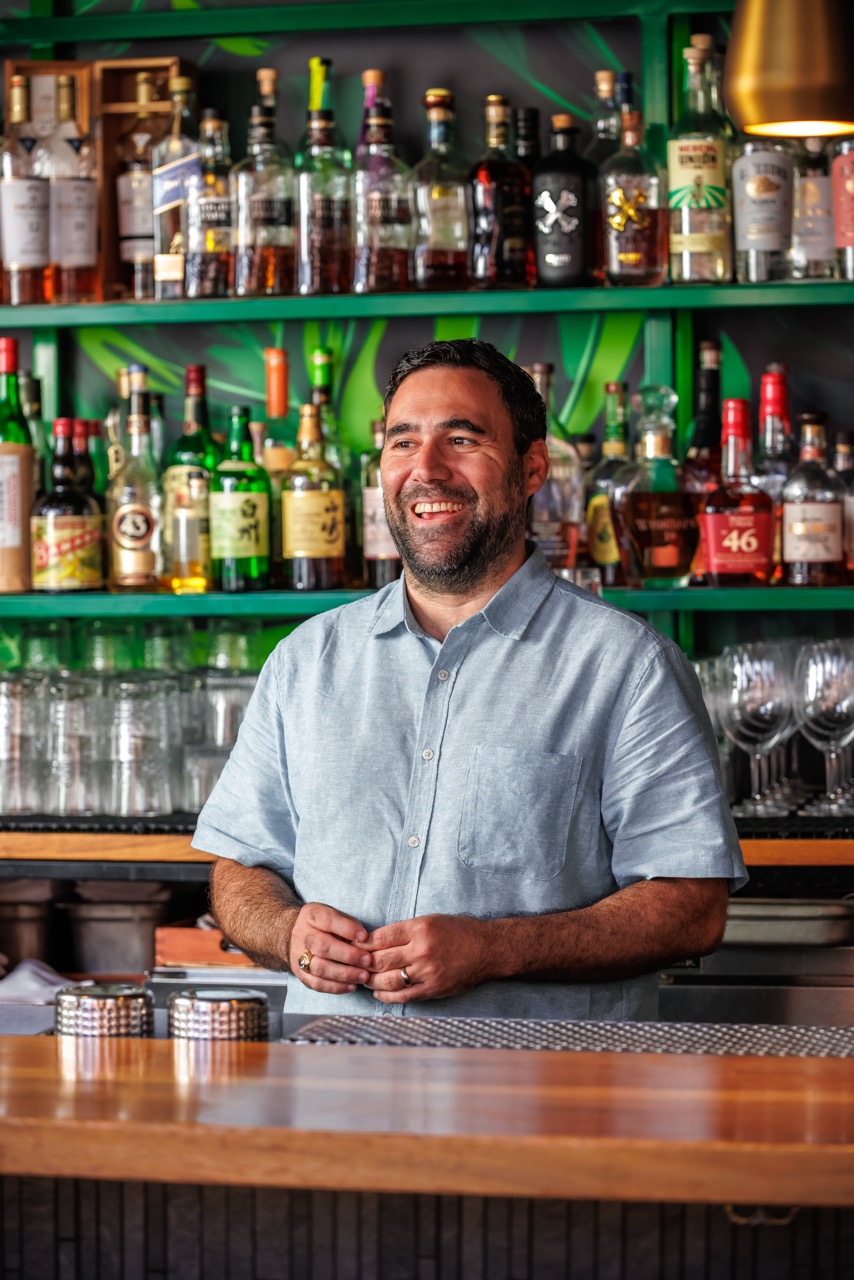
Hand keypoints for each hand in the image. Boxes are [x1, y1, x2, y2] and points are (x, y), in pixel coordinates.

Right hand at [288, 902, 373, 994]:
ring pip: (319, 968)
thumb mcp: (338, 916)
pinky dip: (336, 987)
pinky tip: (352, 986)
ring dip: (344, 974)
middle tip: (368, 960)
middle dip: (348, 955)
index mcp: (312, 915)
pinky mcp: (300, 974)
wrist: (302, 936)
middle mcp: (302, 935)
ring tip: (363, 976)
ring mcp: (298, 955)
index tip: (364, 936)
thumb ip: (350, 926)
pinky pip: (317, 984)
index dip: (347, 928)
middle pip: (322, 946)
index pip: (327, 920)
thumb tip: (366, 942)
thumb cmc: (327, 926)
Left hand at [363, 914, 493, 1003]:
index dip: (363, 944)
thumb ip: (406, 931)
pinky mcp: (433, 988)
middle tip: (353, 965)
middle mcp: (422, 949)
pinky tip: (379, 993)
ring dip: (371, 982)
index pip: (381, 937)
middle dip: (363, 964)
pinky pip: (403, 995)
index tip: (354, 947)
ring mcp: (427, 971)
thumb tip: (376, 941)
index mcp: (420, 928)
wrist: (488, 949)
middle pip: (380, 960)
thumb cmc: (459, 931)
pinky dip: (386, 996)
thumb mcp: (431, 920)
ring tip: (363, 980)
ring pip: (388, 980)